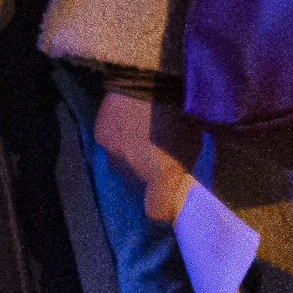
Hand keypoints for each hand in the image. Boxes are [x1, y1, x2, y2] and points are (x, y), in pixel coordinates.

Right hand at [94, 87, 198, 225]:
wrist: (150, 80)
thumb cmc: (180, 116)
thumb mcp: (191, 148)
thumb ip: (181, 172)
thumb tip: (177, 188)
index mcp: (160, 174)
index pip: (155, 212)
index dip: (162, 210)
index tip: (167, 202)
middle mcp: (132, 169)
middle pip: (137, 187)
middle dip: (146, 179)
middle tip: (156, 161)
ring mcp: (113, 152)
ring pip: (121, 168)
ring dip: (130, 161)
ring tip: (140, 141)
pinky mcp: (100, 136)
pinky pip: (109, 150)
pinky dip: (118, 144)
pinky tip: (127, 128)